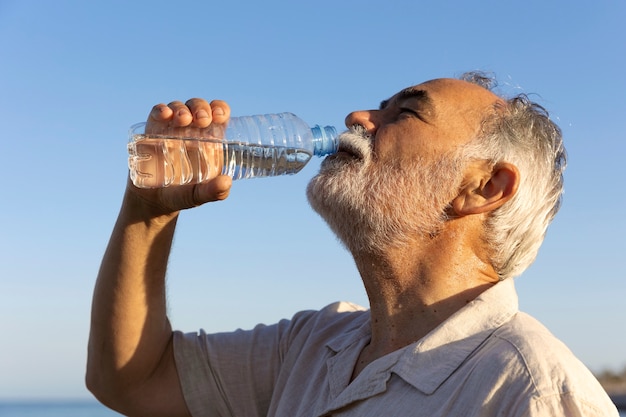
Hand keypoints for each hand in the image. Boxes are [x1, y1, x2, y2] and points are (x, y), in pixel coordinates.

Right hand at [128, 99, 233, 215]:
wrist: (154, 201)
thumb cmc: (183, 195)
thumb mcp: (200, 195)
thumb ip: (215, 192)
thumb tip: (226, 181)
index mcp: (210, 139)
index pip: (219, 114)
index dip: (220, 109)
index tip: (219, 116)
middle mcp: (192, 130)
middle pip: (199, 107)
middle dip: (201, 108)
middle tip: (202, 120)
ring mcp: (172, 128)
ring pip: (179, 107)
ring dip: (182, 109)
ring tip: (183, 120)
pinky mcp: (153, 130)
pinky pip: (157, 113)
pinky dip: (161, 110)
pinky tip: (164, 115)